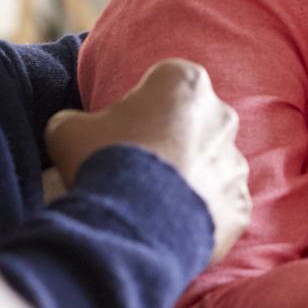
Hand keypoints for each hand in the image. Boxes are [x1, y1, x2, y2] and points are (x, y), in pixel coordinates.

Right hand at [44, 59, 251, 264]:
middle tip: (136, 169)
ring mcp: (236, 163)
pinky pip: (218, 207)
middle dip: (170, 141)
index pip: (162, 86)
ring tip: (151, 203)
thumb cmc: (103, 162)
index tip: (120, 134)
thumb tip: (77, 131)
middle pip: (192, 124)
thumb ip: (78, 120)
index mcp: (185, 81)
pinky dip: (199, 215)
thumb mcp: (67, 128)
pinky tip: (169, 226)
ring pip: (209, 167)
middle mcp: (222, 115)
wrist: (133, 224)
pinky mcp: (240, 206)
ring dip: (186, 179)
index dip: (137, 110)